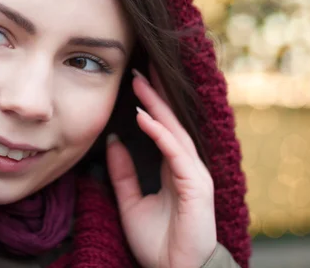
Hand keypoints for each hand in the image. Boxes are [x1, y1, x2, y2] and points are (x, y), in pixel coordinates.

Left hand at [106, 64, 216, 267]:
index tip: (136, 81)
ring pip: (174, 131)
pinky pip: (175, 152)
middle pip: (171, 122)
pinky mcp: (196, 185)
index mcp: (173, 170)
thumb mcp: (131, 202)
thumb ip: (122, 172)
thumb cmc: (158, 243)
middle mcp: (186, 167)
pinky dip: (159, 132)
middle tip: (140, 67)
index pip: (163, 129)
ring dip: (156, 105)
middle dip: (156, 94)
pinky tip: (143, 116)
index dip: (151, 105)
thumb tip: (113, 141)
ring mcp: (194, 174)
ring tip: (139, 82)